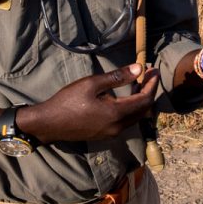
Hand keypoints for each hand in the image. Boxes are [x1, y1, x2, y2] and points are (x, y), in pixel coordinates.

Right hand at [20, 65, 157, 143]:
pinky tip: (126, 95)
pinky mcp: (106, 134)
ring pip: (136, 116)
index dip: (152, 84)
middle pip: (144, 109)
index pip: (145, 99)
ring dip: (141, 99)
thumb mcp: (92, 84)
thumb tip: (139, 68)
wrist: (49, 124)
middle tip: (148, 73)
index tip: (153, 69)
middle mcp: (118, 127)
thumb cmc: (68, 101)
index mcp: (117, 114)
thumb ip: (117, 77)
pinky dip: (131, 107)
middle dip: (149, 90)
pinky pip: (127, 121)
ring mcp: (112, 133)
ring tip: (139, 81)